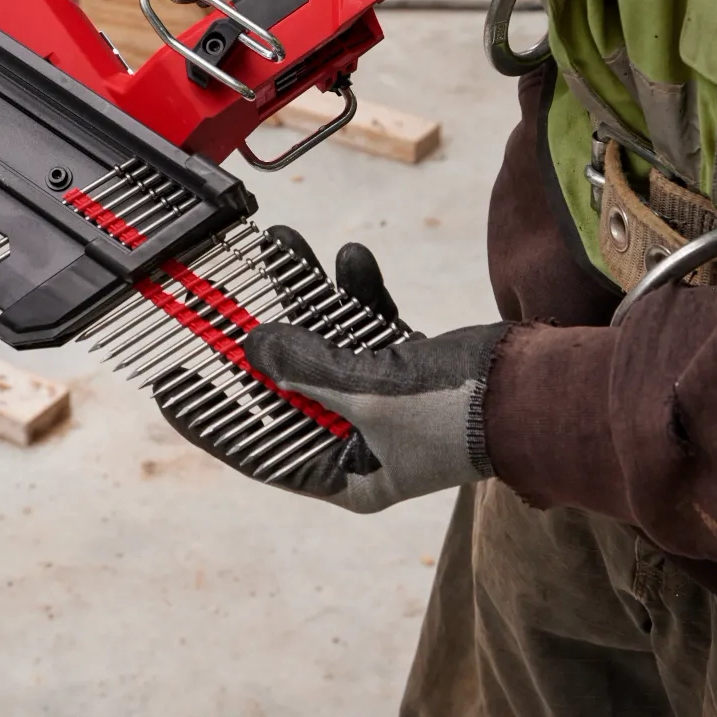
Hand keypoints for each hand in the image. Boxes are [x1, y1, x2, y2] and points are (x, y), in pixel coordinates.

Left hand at [152, 226, 504, 513]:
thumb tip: (251, 346)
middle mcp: (363, 441)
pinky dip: (355, 294)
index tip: (172, 384)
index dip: (214, 417)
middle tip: (216, 294)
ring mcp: (388, 402)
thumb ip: (307, 369)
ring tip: (277, 242)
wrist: (544, 389)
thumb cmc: (463, 413)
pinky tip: (346, 257)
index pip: (262, 448)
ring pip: (327, 343)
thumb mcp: (370, 393)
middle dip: (259, 333)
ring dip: (305, 294)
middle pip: (288, 385)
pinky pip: (367, 326)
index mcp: (348, 473)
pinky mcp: (412, 366)